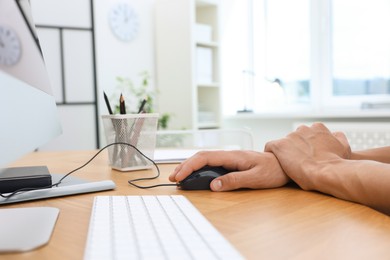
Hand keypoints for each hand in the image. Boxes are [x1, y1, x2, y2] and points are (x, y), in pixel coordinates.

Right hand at [169, 150, 288, 190]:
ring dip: (191, 168)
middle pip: (201, 157)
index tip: (179, 176)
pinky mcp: (231, 164)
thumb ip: (235, 180)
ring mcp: (229, 159)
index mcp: (233, 156)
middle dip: (185, 166)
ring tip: (180, 178)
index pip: (205, 158)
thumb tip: (214, 185)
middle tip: (173, 178)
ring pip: (205, 160)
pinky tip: (196, 176)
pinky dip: (200, 170)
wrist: (285, 165)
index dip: (189, 166)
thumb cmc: (274, 170)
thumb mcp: (256, 178)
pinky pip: (211, 165)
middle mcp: (229, 155)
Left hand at [264, 122, 350, 189]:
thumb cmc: (335, 163)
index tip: (307, 155)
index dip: (306, 145)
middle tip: (297, 161)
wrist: (326, 172)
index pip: (307, 133)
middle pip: (294, 137)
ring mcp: (290, 136)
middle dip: (294, 148)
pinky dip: (271, 153)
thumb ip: (338, 138)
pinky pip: (270, 146)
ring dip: (284, 152)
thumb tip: (335, 134)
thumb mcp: (343, 147)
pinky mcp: (279, 145)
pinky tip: (275, 162)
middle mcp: (303, 129)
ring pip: (283, 143)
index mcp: (317, 128)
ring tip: (286, 165)